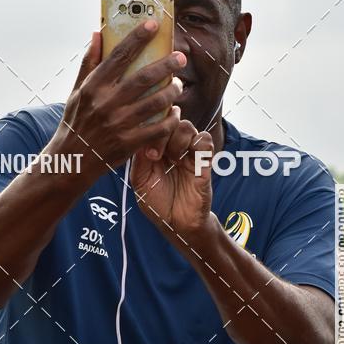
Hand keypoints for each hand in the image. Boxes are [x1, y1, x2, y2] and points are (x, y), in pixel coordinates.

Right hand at [48, 22, 185, 173]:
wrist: (71, 162)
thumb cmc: (76, 123)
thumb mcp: (76, 92)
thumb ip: (89, 63)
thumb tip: (97, 34)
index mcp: (93, 87)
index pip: (119, 55)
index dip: (138, 37)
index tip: (154, 23)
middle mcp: (106, 103)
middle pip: (144, 77)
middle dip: (166, 64)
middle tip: (180, 57)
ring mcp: (118, 125)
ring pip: (155, 102)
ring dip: (172, 91)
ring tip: (178, 85)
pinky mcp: (128, 144)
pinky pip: (158, 129)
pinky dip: (171, 119)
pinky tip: (175, 113)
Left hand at [130, 115, 214, 239]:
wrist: (177, 223)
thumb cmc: (157, 203)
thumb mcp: (139, 180)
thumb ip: (139, 158)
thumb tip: (141, 135)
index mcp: (155, 148)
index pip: (153, 123)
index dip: (149, 126)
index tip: (142, 143)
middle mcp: (172, 147)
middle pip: (169, 120)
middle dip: (161, 133)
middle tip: (154, 155)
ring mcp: (189, 153)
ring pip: (186, 126)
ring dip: (176, 140)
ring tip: (171, 161)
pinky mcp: (204, 161)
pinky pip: (204, 139)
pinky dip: (195, 144)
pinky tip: (185, 162)